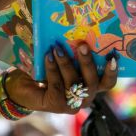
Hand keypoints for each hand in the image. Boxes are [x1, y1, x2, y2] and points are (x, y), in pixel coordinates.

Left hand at [4, 42, 118, 113]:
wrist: (23, 84)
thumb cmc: (46, 68)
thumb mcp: (63, 58)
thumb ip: (72, 51)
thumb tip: (77, 29)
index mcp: (91, 86)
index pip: (107, 82)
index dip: (112, 71)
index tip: (112, 56)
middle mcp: (85, 97)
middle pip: (92, 82)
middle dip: (88, 62)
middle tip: (83, 45)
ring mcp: (71, 104)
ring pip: (74, 83)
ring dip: (66, 63)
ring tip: (58, 48)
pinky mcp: (56, 105)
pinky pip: (57, 84)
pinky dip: (52, 68)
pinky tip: (48, 56)